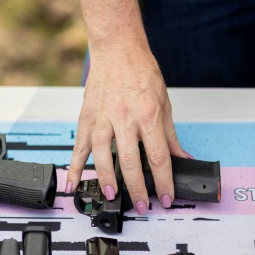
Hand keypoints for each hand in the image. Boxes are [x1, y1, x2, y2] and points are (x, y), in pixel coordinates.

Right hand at [65, 43, 186, 212]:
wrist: (118, 49)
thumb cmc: (141, 72)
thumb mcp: (164, 104)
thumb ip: (170, 136)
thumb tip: (182, 158)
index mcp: (148, 115)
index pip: (159, 156)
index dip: (164, 181)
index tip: (166, 197)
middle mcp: (124, 118)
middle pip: (131, 161)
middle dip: (138, 188)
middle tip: (143, 205)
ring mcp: (102, 119)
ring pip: (103, 156)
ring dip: (108, 180)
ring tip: (114, 196)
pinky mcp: (87, 118)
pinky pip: (79, 146)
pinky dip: (75, 166)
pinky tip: (73, 183)